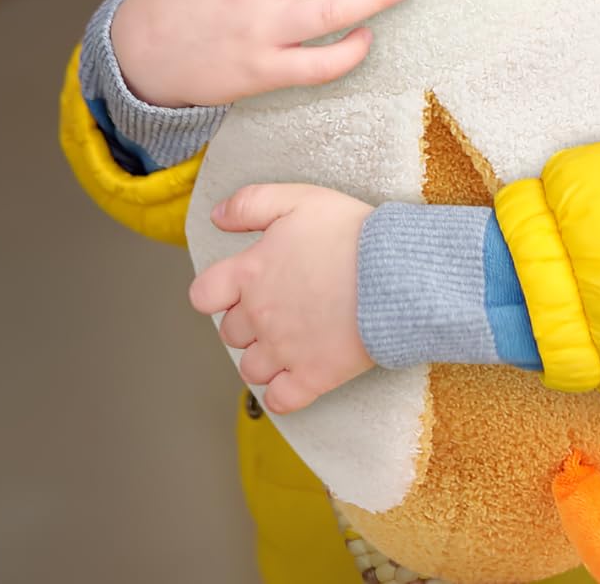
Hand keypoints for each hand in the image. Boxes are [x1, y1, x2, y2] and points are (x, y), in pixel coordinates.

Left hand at [190, 184, 375, 414]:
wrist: (396, 272)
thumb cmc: (351, 233)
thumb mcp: (298, 199)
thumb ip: (250, 204)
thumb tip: (216, 217)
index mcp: (250, 273)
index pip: (203, 296)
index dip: (218, 293)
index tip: (241, 288)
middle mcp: (259, 315)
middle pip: (231, 333)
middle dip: (249, 323)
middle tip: (282, 307)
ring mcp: (284, 350)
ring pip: (250, 369)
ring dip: (264, 358)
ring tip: (293, 341)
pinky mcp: (312, 376)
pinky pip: (280, 399)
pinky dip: (284, 393)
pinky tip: (299, 375)